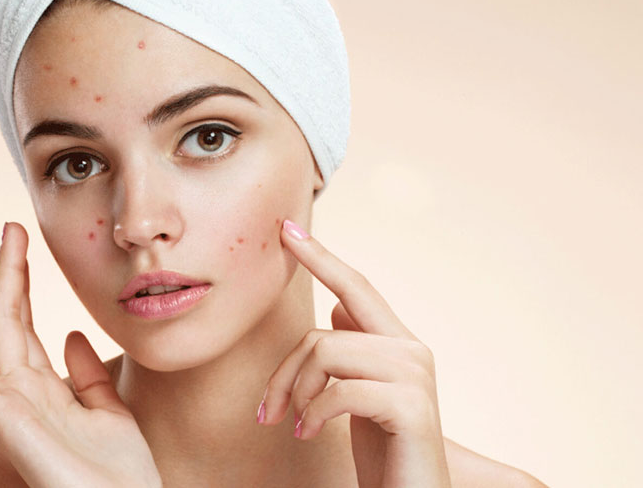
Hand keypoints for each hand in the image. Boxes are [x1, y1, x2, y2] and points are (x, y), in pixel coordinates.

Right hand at [0, 222, 161, 487]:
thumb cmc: (122, 474)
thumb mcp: (109, 410)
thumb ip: (85, 373)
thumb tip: (71, 332)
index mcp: (45, 390)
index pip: (23, 326)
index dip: (20, 283)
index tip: (20, 243)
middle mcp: (21, 395)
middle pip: (2, 323)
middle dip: (4, 275)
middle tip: (8, 228)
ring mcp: (9, 408)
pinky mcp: (4, 422)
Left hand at [258, 219, 451, 487]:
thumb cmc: (381, 453)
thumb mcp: (357, 396)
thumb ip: (353, 351)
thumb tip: (336, 306)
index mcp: (398, 344)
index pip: (355, 287)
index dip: (320, 256)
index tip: (286, 229)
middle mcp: (413, 351)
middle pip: (322, 333)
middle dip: (284, 372)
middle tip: (267, 411)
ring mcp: (416, 377)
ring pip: (326, 355)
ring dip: (297, 396)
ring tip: (295, 426)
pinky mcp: (412, 407)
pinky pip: (339, 391)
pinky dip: (312, 415)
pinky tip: (308, 434)